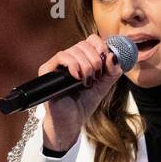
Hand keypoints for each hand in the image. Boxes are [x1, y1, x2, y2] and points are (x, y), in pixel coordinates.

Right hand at [39, 34, 124, 150]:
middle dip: (95, 60)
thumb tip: (113, 55)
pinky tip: (78, 78)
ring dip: (86, 66)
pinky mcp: (47, 70)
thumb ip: (112, 71)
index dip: (100, 45)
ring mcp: (57, 64)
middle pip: (83, 44)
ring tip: (87, 82)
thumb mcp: (104, 85)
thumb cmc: (84, 103)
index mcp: (81, 59)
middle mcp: (68, 58)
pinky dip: (74, 65)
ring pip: (74, 50)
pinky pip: (61, 56)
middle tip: (96, 77)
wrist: (71, 121)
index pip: (90, 40)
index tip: (107, 60)